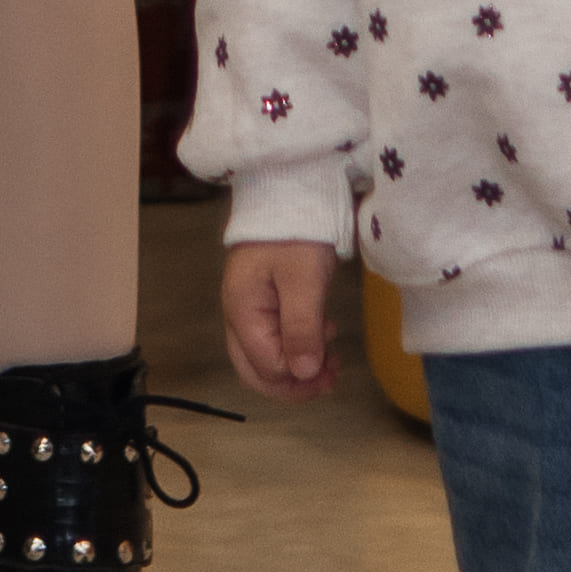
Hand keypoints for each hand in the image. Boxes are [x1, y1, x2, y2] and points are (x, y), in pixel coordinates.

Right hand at [223, 240, 342, 399]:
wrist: (290, 188)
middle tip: (331, 377)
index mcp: (242, 312)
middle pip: (256, 370)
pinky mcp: (263, 297)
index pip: (266, 367)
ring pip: (265, 357)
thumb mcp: (303, 280)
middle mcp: (238, 315)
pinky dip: (296, 345)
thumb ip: (301, 329)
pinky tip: (322, 332)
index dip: (299, 380)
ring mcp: (248, 306)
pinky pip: (273, 337)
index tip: (332, 372)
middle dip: (294, 383)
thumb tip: (304, 375)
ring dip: (297, 367)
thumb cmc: (297, 232)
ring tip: (332, 358)